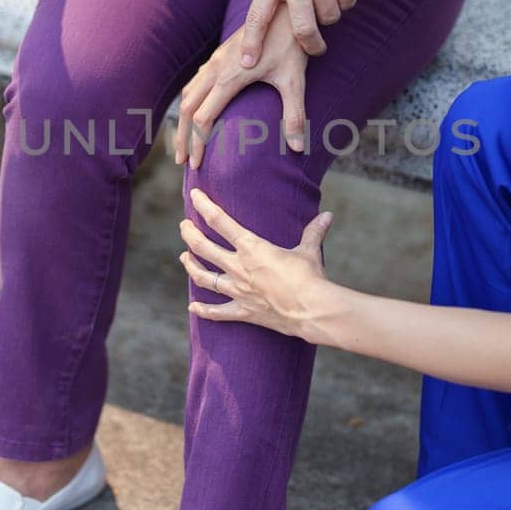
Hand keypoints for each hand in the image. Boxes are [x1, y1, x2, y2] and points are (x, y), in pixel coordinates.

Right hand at [175, 6, 308, 168]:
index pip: (203, 119)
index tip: (197, 164)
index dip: (198, 144)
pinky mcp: (218, 56)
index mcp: (228, 78)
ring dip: (182, 121)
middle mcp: (215, 69)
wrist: (285, 10)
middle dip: (182, 137)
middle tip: (182, 162)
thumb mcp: (295, 81)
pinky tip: (194, 112)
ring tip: (183, 143)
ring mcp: (214, 61)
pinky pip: (195, 82)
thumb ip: (294, 115)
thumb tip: (297, 148)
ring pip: (188, 94)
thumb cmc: (290, 45)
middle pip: (187, 109)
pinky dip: (189, 102)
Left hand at [180, 189, 334, 340]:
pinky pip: (218, 312)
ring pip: (204, 277)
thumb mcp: (309, 251)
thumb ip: (313, 232)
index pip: (219, 221)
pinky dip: (204, 310)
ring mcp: (238, 290)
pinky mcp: (244, 311)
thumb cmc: (310, 277)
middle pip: (203, 247)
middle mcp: (239, 267)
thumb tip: (327, 216)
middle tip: (183, 226)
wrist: (311, 310)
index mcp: (252, 247)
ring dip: (191, 266)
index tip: (194, 196)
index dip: (204, 206)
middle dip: (189, 234)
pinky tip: (193, 306)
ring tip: (184, 258)